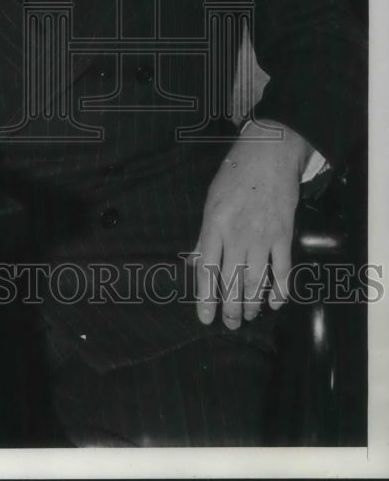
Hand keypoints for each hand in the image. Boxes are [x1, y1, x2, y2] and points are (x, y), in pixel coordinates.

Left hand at [193, 121, 309, 328]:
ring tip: (247, 317)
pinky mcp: (284, 235)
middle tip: (229, 324)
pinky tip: (276, 303)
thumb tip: (197, 265)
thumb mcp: (210, 202)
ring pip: (256, 281)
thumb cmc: (234, 176)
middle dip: (230, 308)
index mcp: (214, 225)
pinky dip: (280, 291)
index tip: (205, 319)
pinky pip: (283, 270)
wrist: (268, 156)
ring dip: (252, 303)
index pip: (207, 270)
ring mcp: (263, 236)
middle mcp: (237, 235)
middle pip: (232, 281)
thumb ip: (204, 236)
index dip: (205, 298)